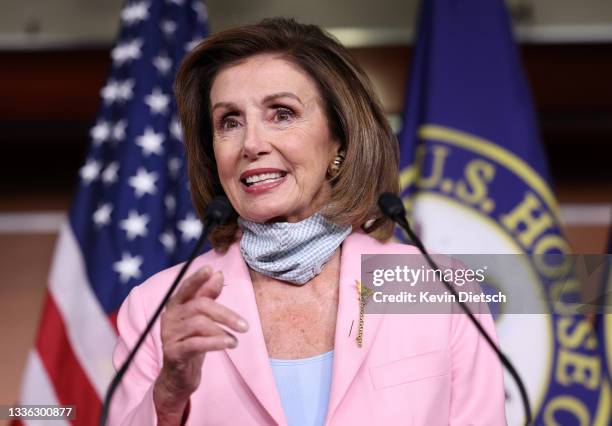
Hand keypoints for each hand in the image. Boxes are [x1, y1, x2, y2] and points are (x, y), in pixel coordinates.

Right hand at [153, 265, 248, 420]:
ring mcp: (169, 335)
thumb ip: (208, 296)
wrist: (178, 376)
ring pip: (200, 324)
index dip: (197, 278)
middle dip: (226, 314)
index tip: (210, 269)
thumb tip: (218, 274)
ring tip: (236, 340)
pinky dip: (216, 343)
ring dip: (223, 331)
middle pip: (199, 306)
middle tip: (245, 326)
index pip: (186, 288)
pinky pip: (196, 343)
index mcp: (176, 306)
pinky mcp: (173, 352)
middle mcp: (170, 317)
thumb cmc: (192, 342)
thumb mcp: (201, 318)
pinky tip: (230, 344)